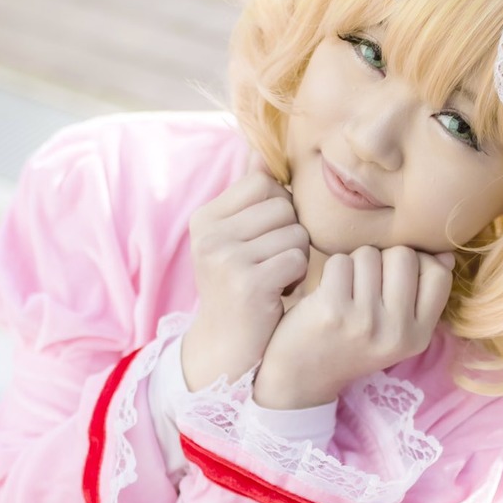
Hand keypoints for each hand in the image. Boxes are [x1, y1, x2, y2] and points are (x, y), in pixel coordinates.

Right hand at [181, 160, 309, 389]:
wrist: (225, 349)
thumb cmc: (239, 290)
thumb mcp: (234, 241)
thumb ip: (247, 199)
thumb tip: (260, 152)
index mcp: (205, 218)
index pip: (263, 183)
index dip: (278, 209)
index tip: (265, 240)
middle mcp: (209, 235)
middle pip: (283, 206)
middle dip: (291, 234)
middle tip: (272, 264)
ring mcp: (226, 258)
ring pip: (296, 232)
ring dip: (297, 257)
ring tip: (275, 278)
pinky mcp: (248, 283)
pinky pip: (297, 258)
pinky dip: (297, 277)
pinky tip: (279, 292)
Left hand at [253, 245, 454, 408]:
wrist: (301, 379)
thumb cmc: (349, 344)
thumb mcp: (394, 331)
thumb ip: (421, 295)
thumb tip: (446, 256)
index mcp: (418, 337)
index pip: (438, 275)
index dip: (417, 264)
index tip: (395, 277)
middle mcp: (396, 332)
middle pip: (404, 256)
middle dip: (382, 259)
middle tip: (364, 284)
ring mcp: (365, 322)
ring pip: (370, 254)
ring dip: (354, 263)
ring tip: (345, 289)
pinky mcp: (332, 311)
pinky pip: (341, 261)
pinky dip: (331, 269)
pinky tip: (326, 291)